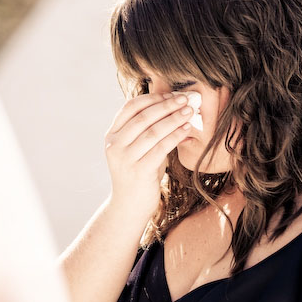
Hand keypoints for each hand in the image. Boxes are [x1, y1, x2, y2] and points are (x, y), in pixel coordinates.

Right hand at [104, 93, 193, 217]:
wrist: (129, 207)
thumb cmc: (138, 174)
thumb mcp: (137, 149)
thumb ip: (147, 130)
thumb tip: (173, 106)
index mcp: (112, 135)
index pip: (130, 107)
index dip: (152, 98)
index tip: (171, 94)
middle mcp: (114, 145)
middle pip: (143, 117)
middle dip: (167, 105)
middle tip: (186, 98)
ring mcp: (125, 158)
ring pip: (153, 131)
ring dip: (174, 118)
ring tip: (190, 111)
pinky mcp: (138, 171)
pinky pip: (161, 147)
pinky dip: (175, 135)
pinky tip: (187, 128)